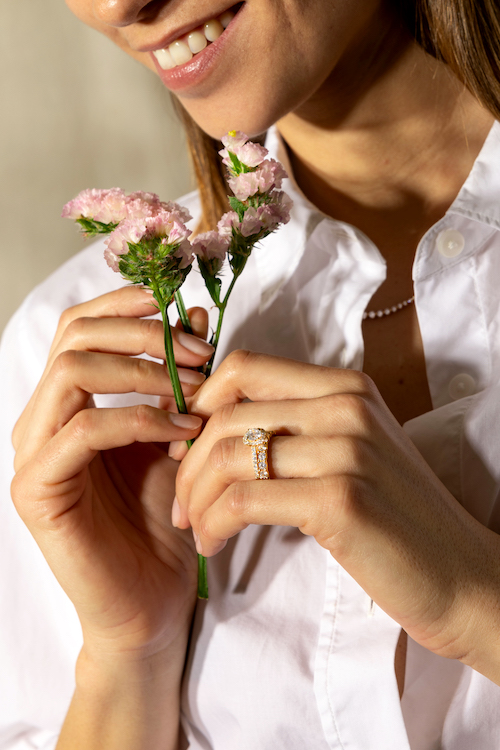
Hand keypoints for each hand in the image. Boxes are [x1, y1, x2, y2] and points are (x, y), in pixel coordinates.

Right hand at [12, 286, 213, 659]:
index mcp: (66, 404)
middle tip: (198, 351)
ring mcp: (33, 454)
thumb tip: (194, 315)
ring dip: (143, 370)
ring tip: (195, 389)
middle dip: (142, 331)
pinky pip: (83, 429)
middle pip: (74, 337)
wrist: (149, 600)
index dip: (124, 304)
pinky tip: (179, 430)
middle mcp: (40, 421)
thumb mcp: (175, 433)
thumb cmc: (161, 518)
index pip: (78, 327)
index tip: (178, 302)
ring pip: (73, 372)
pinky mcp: (38, 489)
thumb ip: (177, 377)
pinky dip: (138, 419)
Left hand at [175, 350, 499, 675]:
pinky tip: (212, 544)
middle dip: (187, 462)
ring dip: (195, 497)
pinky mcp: (339, 500)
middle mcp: (346, 406)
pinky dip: (213, 523)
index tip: (186, 446)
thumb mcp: (351, 451)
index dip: (200, 403)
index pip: (244, 368)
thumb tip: (215, 428)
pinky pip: (243, 500)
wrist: (459, 574)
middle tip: (180, 502)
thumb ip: (298, 427)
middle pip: (228, 413)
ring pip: (229, 455)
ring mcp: (345, 449)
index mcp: (346, 386)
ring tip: (195, 528)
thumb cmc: (396, 516)